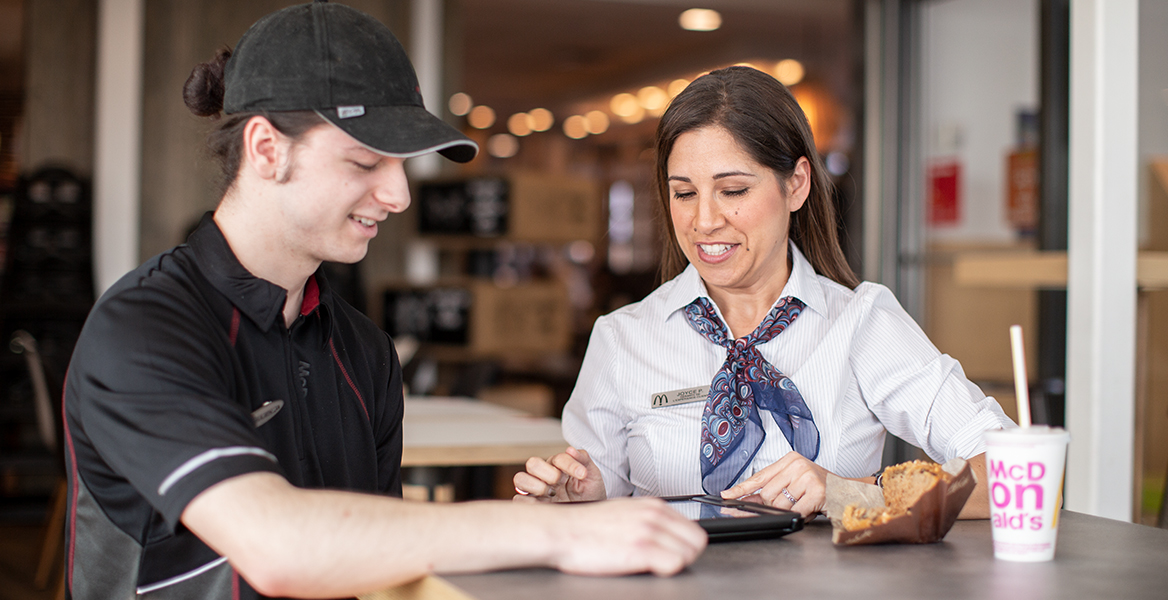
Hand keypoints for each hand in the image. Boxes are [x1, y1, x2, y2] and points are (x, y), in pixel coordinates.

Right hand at [513, 447, 605, 502]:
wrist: (588, 515)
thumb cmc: (589, 493)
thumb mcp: (592, 475)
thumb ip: (584, 460)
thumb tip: (570, 450)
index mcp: (558, 465)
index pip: (558, 458)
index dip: (569, 464)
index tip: (582, 474)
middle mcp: (544, 475)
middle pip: (533, 463)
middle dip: (547, 472)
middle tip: (560, 482)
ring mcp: (537, 490)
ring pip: (521, 479)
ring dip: (535, 485)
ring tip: (551, 494)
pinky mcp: (533, 505)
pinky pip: (519, 500)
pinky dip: (527, 501)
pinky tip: (544, 505)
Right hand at [552, 497, 706, 575]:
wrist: (561, 530)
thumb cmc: (586, 526)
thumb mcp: (624, 512)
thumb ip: (648, 519)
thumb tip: (665, 533)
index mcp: (653, 506)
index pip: (692, 529)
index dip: (685, 546)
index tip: (673, 553)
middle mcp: (654, 515)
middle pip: (696, 542)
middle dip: (684, 556)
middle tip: (663, 563)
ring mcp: (649, 532)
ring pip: (688, 555)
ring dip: (673, 564)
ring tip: (651, 566)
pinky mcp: (641, 550)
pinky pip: (675, 565)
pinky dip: (665, 571)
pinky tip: (646, 569)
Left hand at [720, 452, 830, 517]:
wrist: (847, 491)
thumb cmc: (820, 488)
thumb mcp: (795, 482)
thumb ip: (772, 489)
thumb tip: (746, 500)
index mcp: (789, 460)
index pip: (759, 476)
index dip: (741, 488)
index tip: (726, 495)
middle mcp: (797, 465)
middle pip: (767, 494)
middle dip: (775, 505)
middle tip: (792, 502)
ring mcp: (806, 476)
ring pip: (780, 504)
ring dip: (790, 510)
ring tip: (804, 503)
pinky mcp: (816, 490)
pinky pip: (796, 511)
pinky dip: (800, 514)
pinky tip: (809, 508)